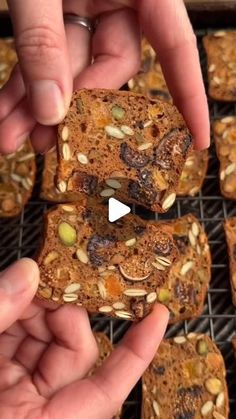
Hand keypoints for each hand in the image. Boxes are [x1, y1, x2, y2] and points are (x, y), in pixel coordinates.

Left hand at [0, 0, 208, 153]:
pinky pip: (44, 56)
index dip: (188, 96)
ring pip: (70, 69)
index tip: (197, 140)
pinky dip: (23, 85)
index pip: (176, 47)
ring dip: (37, 106)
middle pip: (108, 68)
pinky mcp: (55, 10)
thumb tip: (52, 113)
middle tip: (45, 146)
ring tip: (9, 139)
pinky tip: (5, 113)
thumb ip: (44, 41)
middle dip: (72, 109)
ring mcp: (85, 4)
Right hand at [0, 258, 167, 418]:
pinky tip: (15, 295)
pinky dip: (22, 316)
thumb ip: (0, 314)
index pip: (108, 389)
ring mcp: (21, 396)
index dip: (137, 351)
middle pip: (75, 351)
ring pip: (49, 342)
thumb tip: (29, 271)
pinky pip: (25, 343)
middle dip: (66, 308)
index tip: (158, 315)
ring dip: (39, 307)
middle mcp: (36, 411)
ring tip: (26, 282)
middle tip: (50, 276)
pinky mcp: (6, 381)